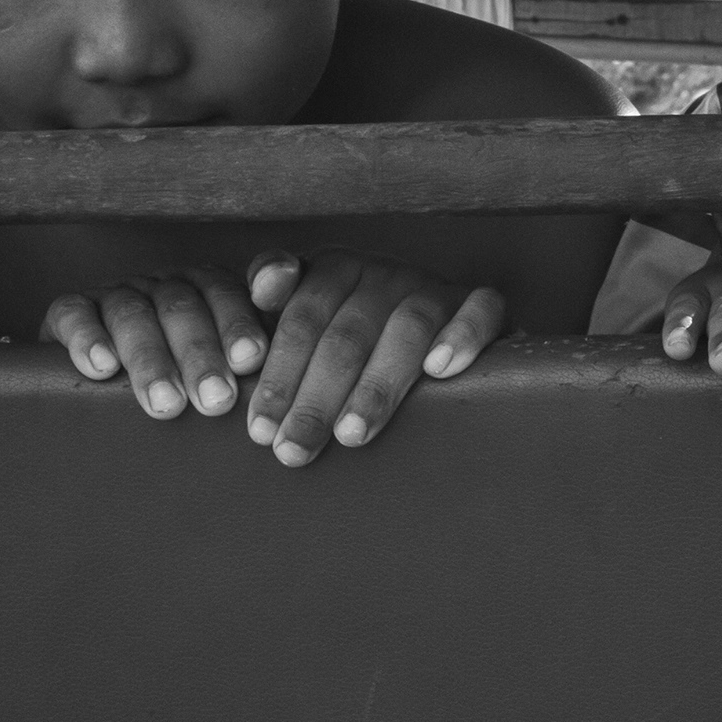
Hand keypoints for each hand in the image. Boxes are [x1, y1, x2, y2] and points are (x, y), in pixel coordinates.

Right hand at [42, 266, 264, 419]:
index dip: (237, 324)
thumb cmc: (185, 381)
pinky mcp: (69, 312)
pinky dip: (86, 339)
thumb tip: (286, 372)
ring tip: (166, 403)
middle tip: (216, 401)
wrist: (105, 378)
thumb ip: (257, 355)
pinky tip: (102, 368)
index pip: (225, 294)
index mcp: (204, 289)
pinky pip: (74, 314)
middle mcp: (161, 286)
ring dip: (150, 359)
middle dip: (200, 355)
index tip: (252, 361)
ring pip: (131, 313)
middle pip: (181, 307)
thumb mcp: (224, 367)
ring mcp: (115, 296)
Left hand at [241, 250, 506, 464]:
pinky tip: (440, 371)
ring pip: (405, 328)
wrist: (442, 331)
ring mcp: (432, 286)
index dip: (278, 375)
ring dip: (377, 385)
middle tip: (292, 449)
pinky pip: (478, 311)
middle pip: (345, 334)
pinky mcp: (481, 303)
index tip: (258, 430)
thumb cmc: (357, 347)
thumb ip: (270, 334)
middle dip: (315, 397)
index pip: (299, 319)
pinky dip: (461, 336)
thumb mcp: (307, 332)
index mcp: (334, 272)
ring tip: (350, 435)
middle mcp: (382, 273)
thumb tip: (240, 362)